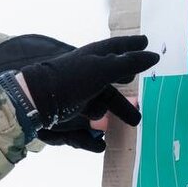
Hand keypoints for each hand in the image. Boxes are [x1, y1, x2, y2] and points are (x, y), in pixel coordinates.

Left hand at [17, 36, 158, 127]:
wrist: (33, 103)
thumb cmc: (69, 81)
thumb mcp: (102, 69)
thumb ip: (128, 63)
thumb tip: (154, 55)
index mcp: (93, 60)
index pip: (117, 49)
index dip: (131, 46)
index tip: (145, 42)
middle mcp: (85, 78)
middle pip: (109, 90)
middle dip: (122, 103)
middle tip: (137, 115)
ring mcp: (75, 99)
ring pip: (97, 112)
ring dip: (108, 121)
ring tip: (120, 130)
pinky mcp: (66, 119)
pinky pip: (83, 132)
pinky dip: (91, 140)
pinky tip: (100, 144)